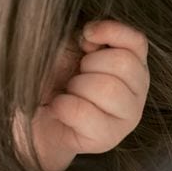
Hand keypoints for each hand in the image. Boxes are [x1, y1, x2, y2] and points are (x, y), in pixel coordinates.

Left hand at [26, 20, 148, 170]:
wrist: (34, 114)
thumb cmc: (55, 77)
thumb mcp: (69, 48)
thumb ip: (86, 38)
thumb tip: (91, 39)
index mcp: (132, 64)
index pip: (137, 41)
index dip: (112, 31)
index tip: (86, 35)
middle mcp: (137, 91)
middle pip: (123, 64)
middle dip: (89, 64)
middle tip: (75, 76)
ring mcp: (126, 118)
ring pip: (108, 89)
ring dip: (76, 87)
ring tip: (69, 93)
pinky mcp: (108, 139)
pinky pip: (85, 114)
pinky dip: (64, 106)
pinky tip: (59, 107)